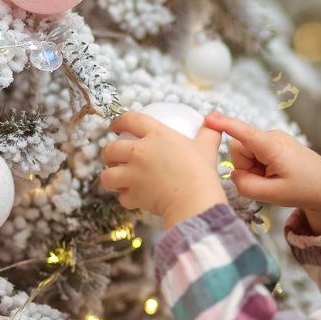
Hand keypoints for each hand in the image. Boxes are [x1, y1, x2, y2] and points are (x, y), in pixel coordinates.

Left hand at [100, 111, 227, 228]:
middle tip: (113, 157)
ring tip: (116, 179)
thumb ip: (208, 133)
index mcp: (156, 135)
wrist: (195, 199)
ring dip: (110, 177)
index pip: (130, 120)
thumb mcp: (207, 146)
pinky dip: (126, 198)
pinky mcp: (133, 195)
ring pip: (107, 175)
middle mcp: (139, 152)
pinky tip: (133, 198)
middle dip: (108, 153)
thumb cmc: (201, 172)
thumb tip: (212, 122)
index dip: (119, 121)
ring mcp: (133, 174)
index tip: (115, 127)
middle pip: (111, 148)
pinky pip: (122, 197)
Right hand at [204, 112, 320, 233]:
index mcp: (273, 147)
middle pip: (238, 149)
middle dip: (245, 167)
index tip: (208, 119)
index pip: (244, 133)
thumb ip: (247, 186)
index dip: (224, 125)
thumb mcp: (275, 195)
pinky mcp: (273, 144)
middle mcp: (271, 137)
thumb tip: (233, 174)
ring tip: (274, 179)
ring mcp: (273, 139)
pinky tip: (276, 175)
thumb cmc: (306, 189)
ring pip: (245, 154)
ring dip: (253, 170)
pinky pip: (254, 155)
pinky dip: (259, 168)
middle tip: (267, 182)